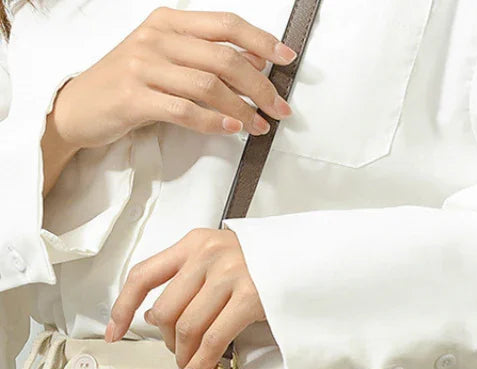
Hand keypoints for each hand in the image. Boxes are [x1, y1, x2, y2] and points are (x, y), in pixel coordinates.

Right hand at [48, 7, 296, 152]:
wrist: (78, 108)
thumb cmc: (130, 85)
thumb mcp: (167, 59)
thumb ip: (207, 56)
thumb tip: (257, 59)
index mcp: (168, 21)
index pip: (226, 25)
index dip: (262, 40)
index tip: (288, 59)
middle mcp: (156, 38)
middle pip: (225, 58)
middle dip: (261, 86)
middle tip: (280, 108)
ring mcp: (143, 66)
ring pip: (209, 86)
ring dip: (243, 110)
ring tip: (260, 126)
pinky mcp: (134, 97)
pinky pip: (185, 110)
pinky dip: (214, 122)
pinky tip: (232, 130)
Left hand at [105, 228, 274, 368]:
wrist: (309, 258)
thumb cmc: (264, 263)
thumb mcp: (220, 258)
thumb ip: (188, 279)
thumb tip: (154, 317)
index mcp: (194, 243)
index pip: (143, 275)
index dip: (123, 308)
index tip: (114, 333)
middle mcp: (207, 256)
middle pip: (164, 310)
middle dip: (166, 341)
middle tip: (177, 353)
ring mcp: (230, 275)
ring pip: (186, 326)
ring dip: (183, 355)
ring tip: (189, 366)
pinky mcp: (251, 297)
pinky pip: (214, 338)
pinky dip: (201, 361)